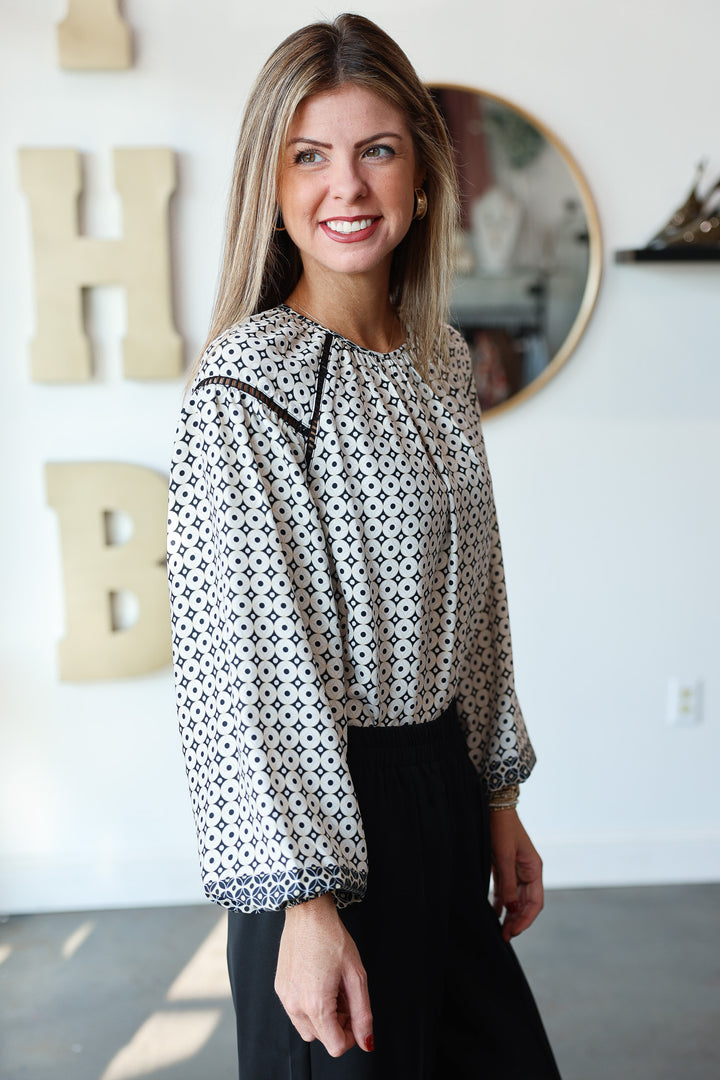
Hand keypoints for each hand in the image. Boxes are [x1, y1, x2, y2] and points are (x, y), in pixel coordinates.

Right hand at [275, 893, 373, 1057]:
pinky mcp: (280, 989)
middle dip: (339, 1023)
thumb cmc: (332, 938)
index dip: (352, 1036)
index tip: (356, 1015)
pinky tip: (319, 982)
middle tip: (346, 995)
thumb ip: (363, 1013)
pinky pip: (296, 1012)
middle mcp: (295, 1006)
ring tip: (332, 988)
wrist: (307, 913)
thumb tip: (367, 1041)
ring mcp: (285, 998)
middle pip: (323, 1037)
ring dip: (323, 1017)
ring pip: (308, 1028)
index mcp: (316, 1004)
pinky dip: (309, 1006)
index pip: (336, 1046)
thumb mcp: (356, 975)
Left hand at [490, 808, 543, 941]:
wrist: (493, 805)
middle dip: (517, 920)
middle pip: (526, 903)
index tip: (513, 932)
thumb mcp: (504, 856)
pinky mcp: (504, 865)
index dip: (525, 919)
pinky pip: (506, 889)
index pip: (535, 902)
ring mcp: (516, 869)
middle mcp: (528, 871)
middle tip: (504, 936)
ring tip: (500, 929)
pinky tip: (495, 913)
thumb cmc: (501, 828)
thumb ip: (508, 883)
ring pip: (516, 898)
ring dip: (509, 914)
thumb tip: (512, 909)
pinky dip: (501, 902)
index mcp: (534, 869)